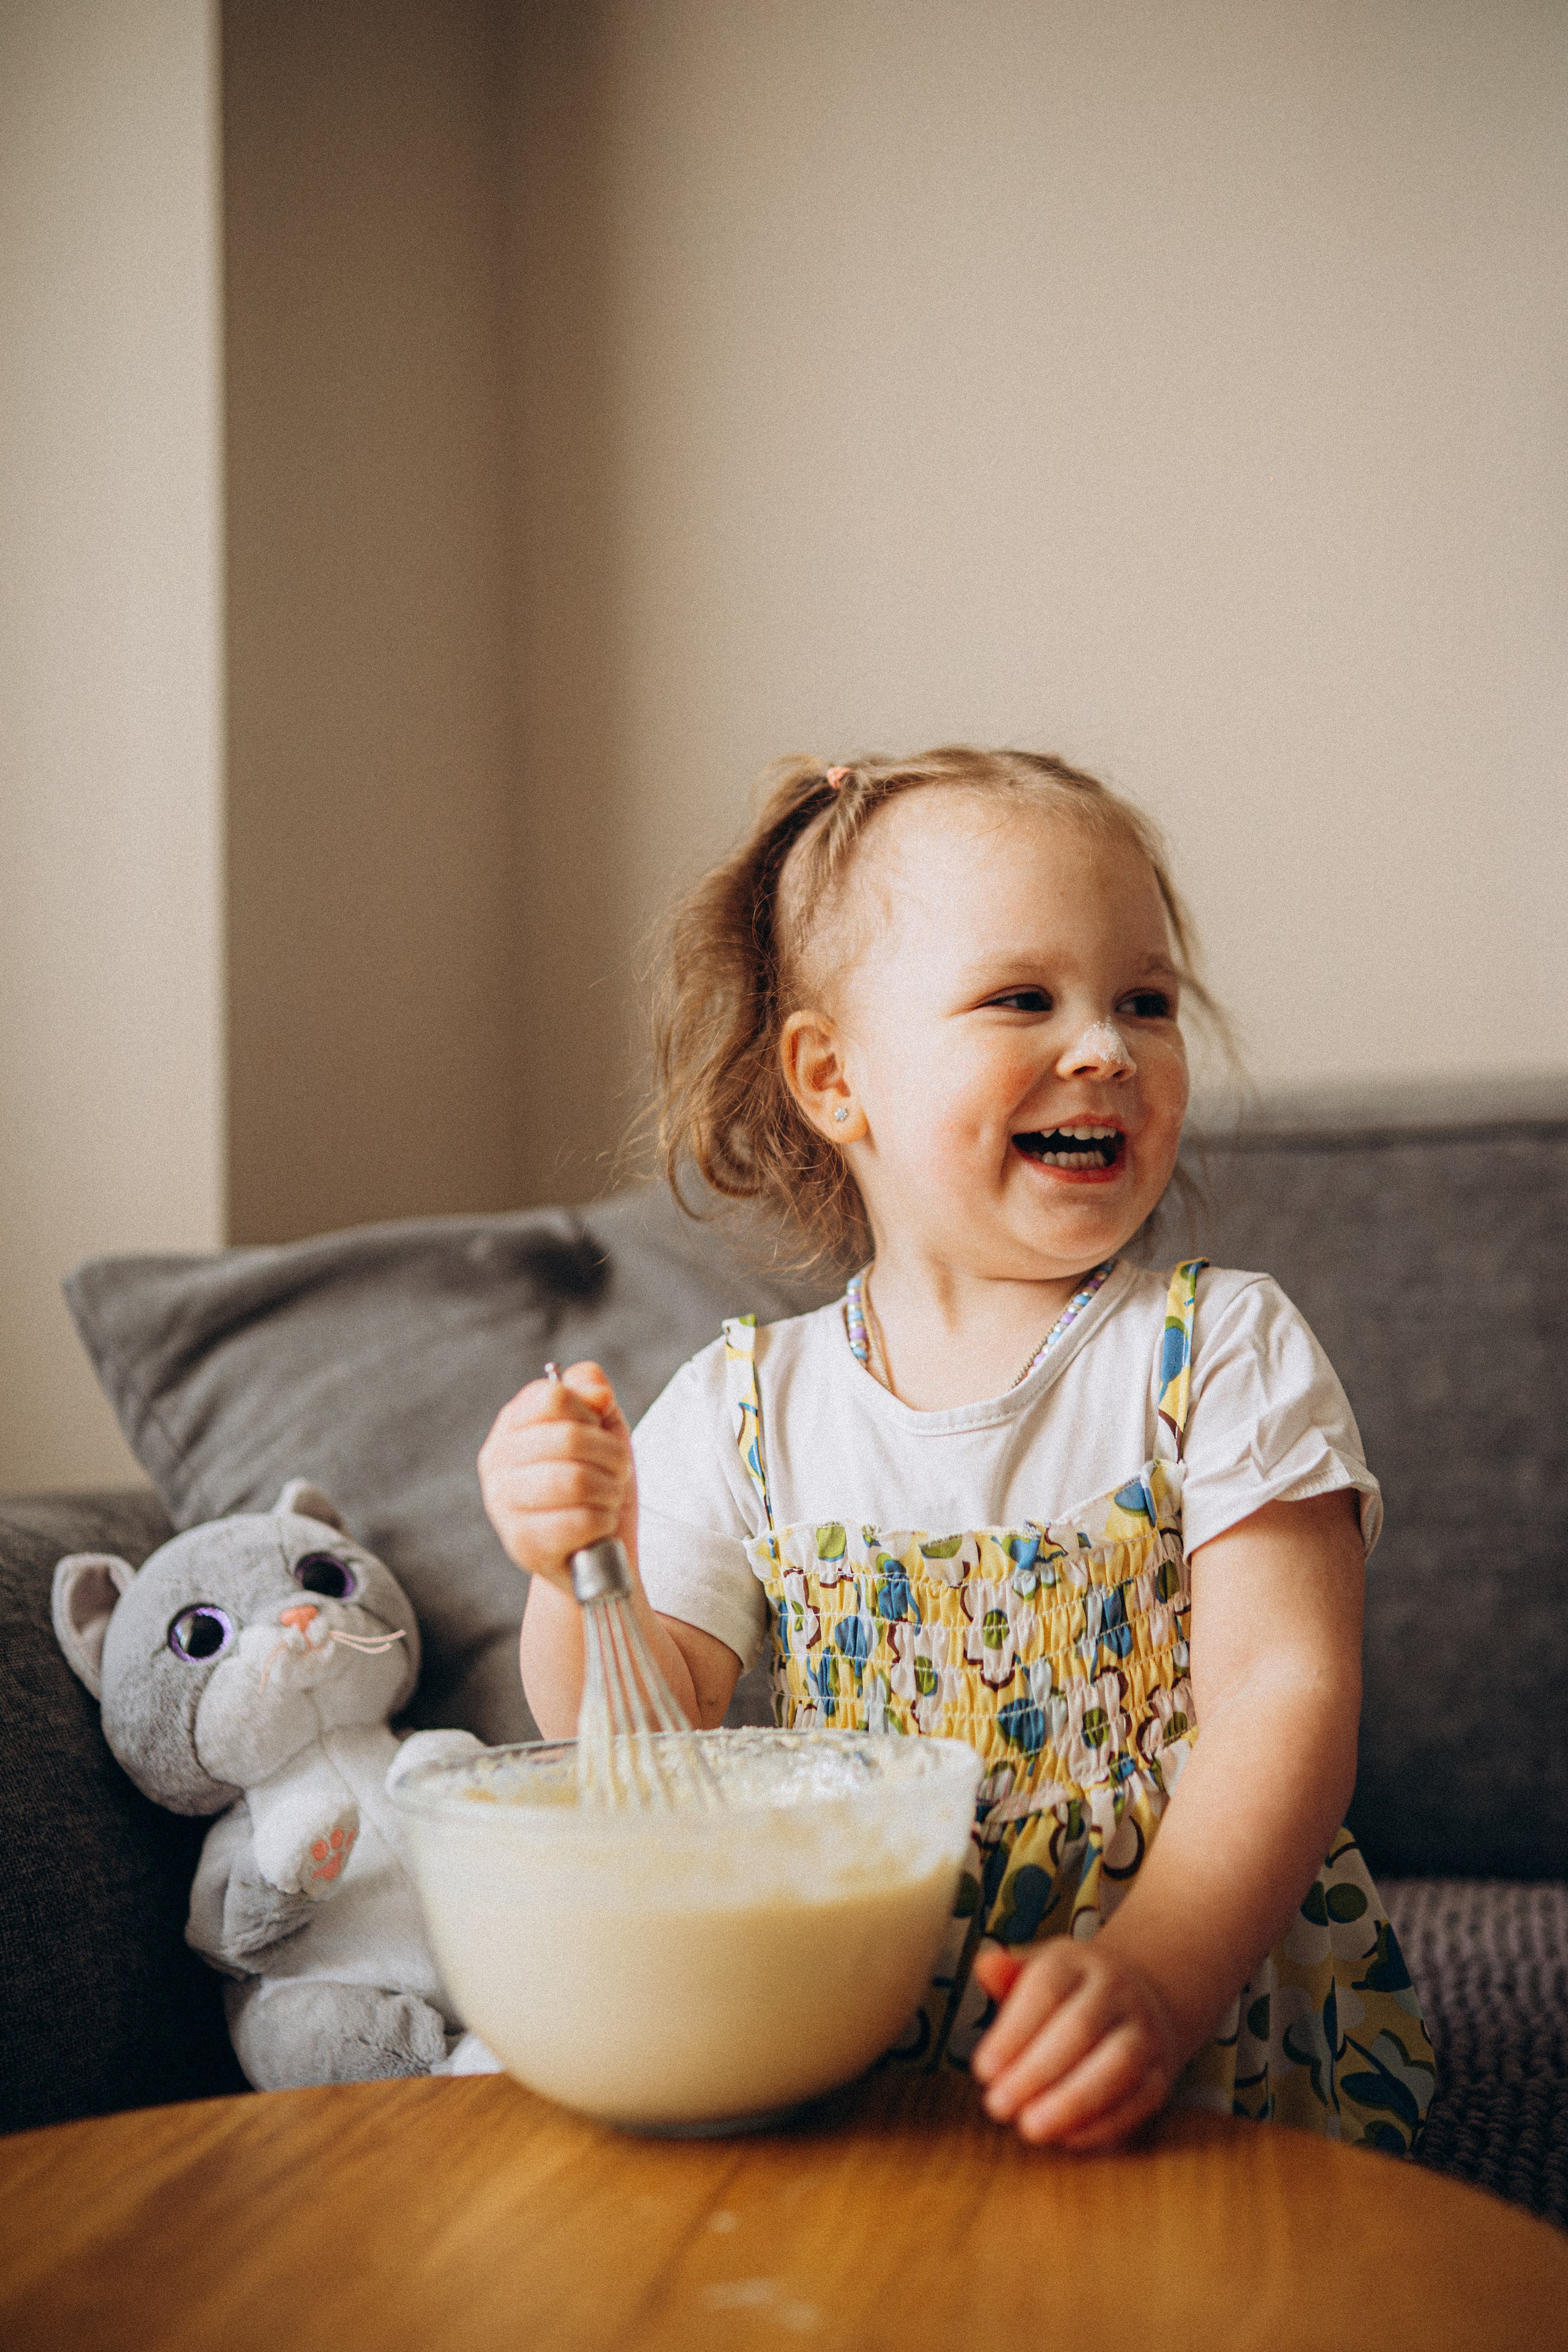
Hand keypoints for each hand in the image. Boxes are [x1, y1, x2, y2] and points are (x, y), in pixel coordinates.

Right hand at [478, 1360, 637, 1593]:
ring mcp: (504, 1505)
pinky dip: (604, 1521)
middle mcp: (497, 1462)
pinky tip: (598, 1525)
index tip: (598, 1433)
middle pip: (569, 1437)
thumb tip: (597, 1393)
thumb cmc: (596, 1481)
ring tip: (607, 1498)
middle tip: (617, 1471)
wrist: (595, 1552)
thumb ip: (593, 1392)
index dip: (590, 1413)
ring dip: (609, 1490)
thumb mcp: (602, 1427)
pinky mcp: (522, 1545)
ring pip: (575, 1480)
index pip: (552, 1397)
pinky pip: (580, 1521)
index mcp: (512, 1425)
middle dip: (611, 1456)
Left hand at [969, 1936, 1180, 2148]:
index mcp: (1080, 1962)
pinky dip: (1103, 2124)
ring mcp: (1145, 2031)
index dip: (1013, 2032)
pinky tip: (1066, 2139)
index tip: (983, 2070)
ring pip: (1118, 2065)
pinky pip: (1139, 2100)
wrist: (1140, 1999)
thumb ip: (1010, 1976)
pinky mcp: (1161, 2073)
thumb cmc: (1071, 1994)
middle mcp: (1118, 1992)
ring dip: (1072, 2102)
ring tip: (1030, 2127)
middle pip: (1081, 2028)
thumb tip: (986, 1966)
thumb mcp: (1040, 1972)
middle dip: (1035, 2072)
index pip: (1047, 1989)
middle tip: (998, 2106)